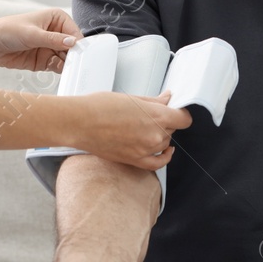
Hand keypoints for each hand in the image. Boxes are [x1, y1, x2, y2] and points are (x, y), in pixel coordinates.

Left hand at [0, 9, 80, 73]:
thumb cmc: (8, 30)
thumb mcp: (32, 34)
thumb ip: (53, 39)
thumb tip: (72, 42)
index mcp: (56, 18)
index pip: (74, 31)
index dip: (78, 43)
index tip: (80, 54)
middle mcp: (56, 32)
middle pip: (72, 46)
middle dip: (74, 56)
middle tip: (76, 65)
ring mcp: (51, 47)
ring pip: (66, 58)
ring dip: (68, 64)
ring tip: (67, 69)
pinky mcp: (45, 60)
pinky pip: (57, 66)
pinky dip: (60, 70)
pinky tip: (59, 72)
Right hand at [73, 91, 189, 169]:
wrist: (79, 123)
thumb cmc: (99, 107)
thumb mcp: (131, 98)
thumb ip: (154, 101)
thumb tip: (167, 99)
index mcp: (155, 116)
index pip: (183, 118)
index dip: (181, 113)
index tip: (176, 111)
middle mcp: (154, 135)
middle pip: (172, 129)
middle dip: (166, 122)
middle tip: (151, 115)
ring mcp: (145, 150)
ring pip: (165, 143)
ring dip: (160, 136)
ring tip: (144, 127)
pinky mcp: (135, 160)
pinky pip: (158, 163)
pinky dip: (164, 157)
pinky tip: (165, 152)